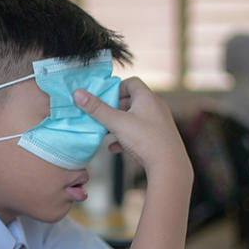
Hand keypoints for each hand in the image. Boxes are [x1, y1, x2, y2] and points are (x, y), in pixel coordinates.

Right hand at [74, 78, 190, 178]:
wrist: (169, 166)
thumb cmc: (146, 140)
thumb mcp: (117, 123)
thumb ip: (97, 109)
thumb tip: (78, 94)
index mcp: (147, 98)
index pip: (131, 82)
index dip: (116, 88)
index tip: (104, 99)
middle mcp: (156, 107)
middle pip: (132, 101)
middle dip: (115, 108)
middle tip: (102, 116)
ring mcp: (159, 123)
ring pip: (135, 118)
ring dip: (119, 124)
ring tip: (105, 132)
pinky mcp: (159, 138)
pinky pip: (140, 133)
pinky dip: (127, 137)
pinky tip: (114, 147)